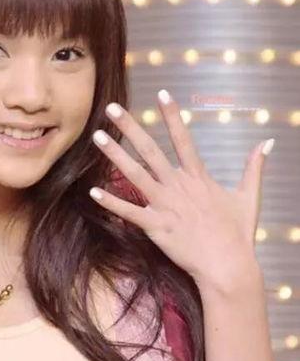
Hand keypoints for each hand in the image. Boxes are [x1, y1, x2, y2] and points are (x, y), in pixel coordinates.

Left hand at [90, 90, 272, 286]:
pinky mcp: (156, 227)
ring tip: (97, 137)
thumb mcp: (248, 196)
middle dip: (130, 127)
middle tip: (112, 108)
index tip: (162, 93)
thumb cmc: (238, 234)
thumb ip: (253, 167)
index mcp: (198, 177)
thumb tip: (267, 142)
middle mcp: (179, 186)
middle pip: (150, 151)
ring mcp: (166, 206)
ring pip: (135, 175)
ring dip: (115, 155)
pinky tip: (92, 191)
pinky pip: (129, 212)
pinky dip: (111, 202)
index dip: (172, 115)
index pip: (183, 139)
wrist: (228, 266)